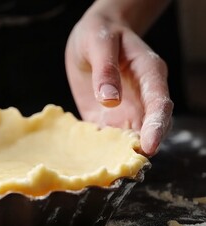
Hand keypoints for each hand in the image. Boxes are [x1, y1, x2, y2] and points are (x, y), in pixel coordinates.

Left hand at [65, 12, 172, 155]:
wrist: (90, 37)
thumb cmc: (100, 33)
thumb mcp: (100, 43)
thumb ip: (106, 70)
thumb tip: (110, 100)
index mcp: (149, 74)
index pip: (159, 104)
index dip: (156, 126)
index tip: (149, 146)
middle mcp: (141, 97)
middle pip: (149, 128)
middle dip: (140, 149)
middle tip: (126, 168)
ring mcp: (125, 109)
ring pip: (129, 138)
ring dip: (120, 154)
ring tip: (106, 172)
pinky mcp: (106, 117)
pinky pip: (106, 137)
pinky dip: (100, 149)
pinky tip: (88, 160)